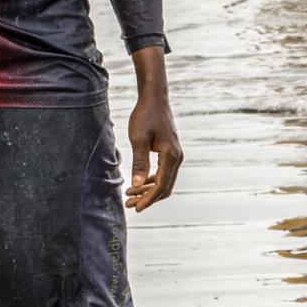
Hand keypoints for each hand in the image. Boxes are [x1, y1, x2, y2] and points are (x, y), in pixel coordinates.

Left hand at [126, 93, 182, 212]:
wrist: (154, 99)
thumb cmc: (145, 116)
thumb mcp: (138, 139)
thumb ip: (139, 162)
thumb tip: (137, 184)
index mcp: (170, 156)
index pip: (160, 186)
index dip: (148, 199)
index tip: (135, 207)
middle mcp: (176, 158)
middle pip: (165, 187)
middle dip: (148, 198)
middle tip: (130, 204)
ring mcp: (175, 155)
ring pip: (164, 181)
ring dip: (149, 190)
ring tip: (131, 195)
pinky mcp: (170, 152)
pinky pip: (164, 173)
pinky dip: (152, 181)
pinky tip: (139, 183)